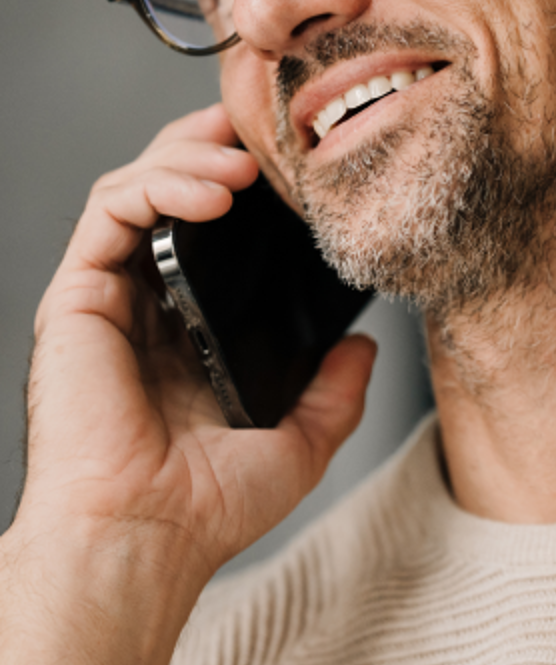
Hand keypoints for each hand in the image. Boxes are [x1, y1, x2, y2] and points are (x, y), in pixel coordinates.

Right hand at [0, 105, 375, 663]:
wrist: (146, 538)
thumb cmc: (207, 504)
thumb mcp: (300, 440)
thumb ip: (335, 391)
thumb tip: (363, 347)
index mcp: (194, 325)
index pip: (214, 229)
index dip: (247, 184)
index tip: (289, 160)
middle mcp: (150, 301)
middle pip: (173, 190)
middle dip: (214, 147)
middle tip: (260, 132)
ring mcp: (112, 293)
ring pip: (138, 185)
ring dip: (190, 156)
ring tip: (243, 163)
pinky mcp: (78, 294)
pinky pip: (110, 211)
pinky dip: (158, 183)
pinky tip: (212, 191)